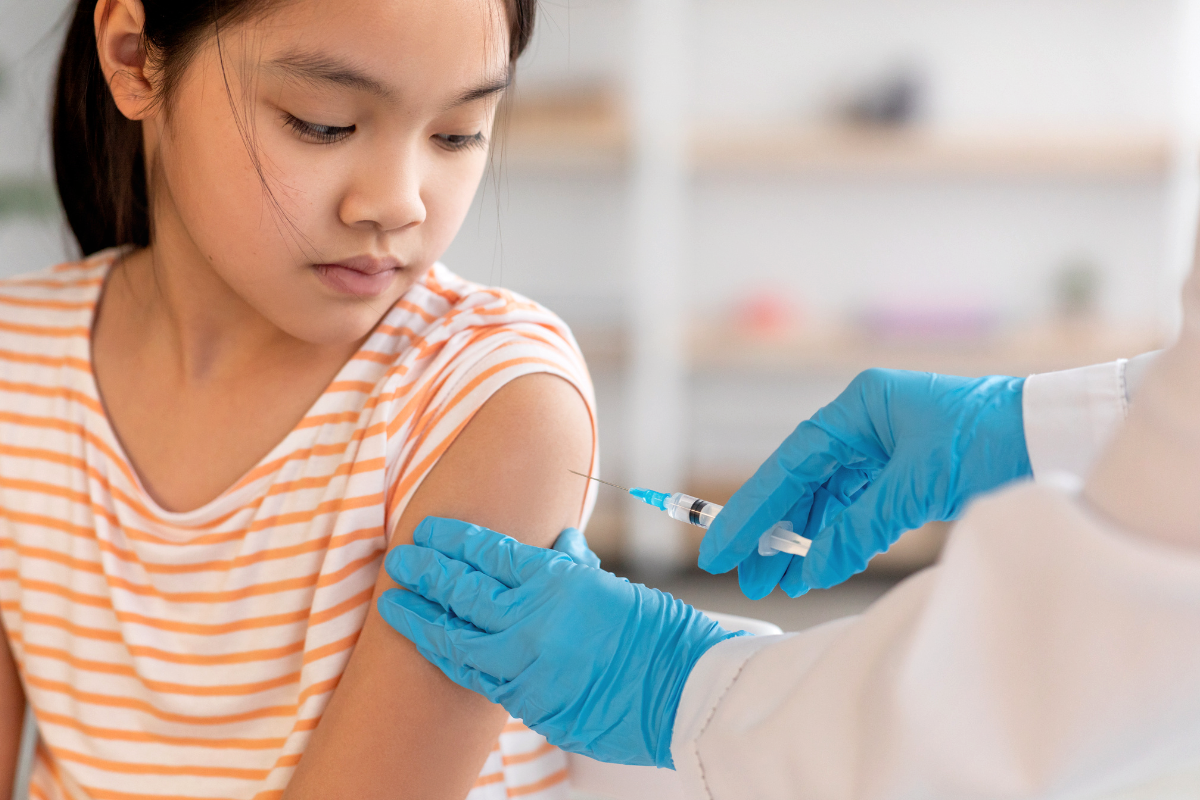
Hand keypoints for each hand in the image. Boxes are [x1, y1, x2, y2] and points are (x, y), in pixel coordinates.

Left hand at [377, 517, 742, 767]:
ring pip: (456, 641)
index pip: (488, 554)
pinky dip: (453, 660)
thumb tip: (558, 541)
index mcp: (555, 582)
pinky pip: (478, 680)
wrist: (682, 693)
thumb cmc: (655, 633)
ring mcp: (525, 667)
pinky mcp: (528, 703)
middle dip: (425, 574)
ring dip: (421, 621)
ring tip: (394, 606)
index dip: (453, 541)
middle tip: (400, 561)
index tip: (428, 531)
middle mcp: (531, 622)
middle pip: (461, 593)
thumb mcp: (611, 586)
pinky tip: (436, 649)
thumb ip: (573, 566)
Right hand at [702, 369, 1029, 598]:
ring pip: (823, 501)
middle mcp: (860, 424)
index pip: (789, 464)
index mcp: (857, 407)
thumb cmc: (990, 438)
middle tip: (744, 575)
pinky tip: (816, 567)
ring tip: (775, 582)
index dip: (751, 509)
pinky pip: (853, 509)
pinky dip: (835, 539)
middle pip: (799, 484)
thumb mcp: (917, 483)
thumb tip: (812, 568)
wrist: (1051, 435)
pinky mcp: (899, 473)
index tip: (722, 546)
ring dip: (800, 541)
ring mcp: (879, 448)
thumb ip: (859, 526)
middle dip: (771, 532)